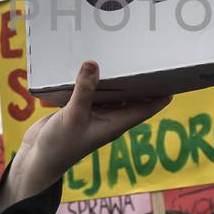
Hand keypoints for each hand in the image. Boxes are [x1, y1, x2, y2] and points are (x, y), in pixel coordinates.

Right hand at [5, 61, 168, 204]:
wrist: (38, 160)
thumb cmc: (59, 147)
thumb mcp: (73, 116)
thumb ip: (84, 90)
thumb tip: (93, 64)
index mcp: (116, 123)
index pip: (149, 106)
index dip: (163, 91)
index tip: (176, 73)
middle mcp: (110, 118)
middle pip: (134, 95)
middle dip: (142, 79)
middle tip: (152, 54)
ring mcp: (95, 113)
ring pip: (113, 91)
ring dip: (118, 77)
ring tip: (126, 53)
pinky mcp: (79, 109)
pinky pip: (92, 91)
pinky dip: (94, 80)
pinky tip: (93, 65)